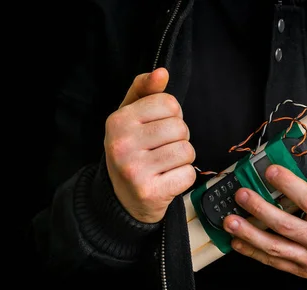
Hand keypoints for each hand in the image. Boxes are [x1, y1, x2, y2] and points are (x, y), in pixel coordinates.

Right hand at [104, 67, 195, 222]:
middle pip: (180, 127)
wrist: (123, 199)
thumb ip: (144, 90)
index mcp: (118, 120)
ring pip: (187, 151)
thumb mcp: (130, 117)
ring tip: (164, 165)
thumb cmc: (133, 152)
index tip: (159, 128)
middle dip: (179, 138)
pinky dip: (183, 178)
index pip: (169, 103)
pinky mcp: (150, 191)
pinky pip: (188, 174)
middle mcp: (122, 144)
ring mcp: (135, 170)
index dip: (172, 116)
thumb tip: (161, 72)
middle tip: (162, 150)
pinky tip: (167, 180)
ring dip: (183, 159)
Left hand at [223, 165, 306, 286]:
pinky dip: (253, 252)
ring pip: (274, 247)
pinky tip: (237, 242)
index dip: (289, 185)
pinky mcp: (301, 271)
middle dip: (260, 209)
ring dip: (249, 234)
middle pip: (285, 225)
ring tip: (230, 221)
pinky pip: (273, 262)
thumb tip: (297, 177)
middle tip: (242, 195)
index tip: (271, 171)